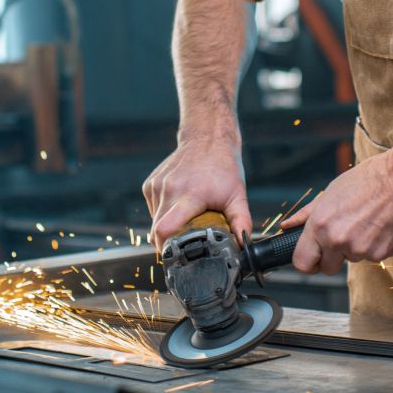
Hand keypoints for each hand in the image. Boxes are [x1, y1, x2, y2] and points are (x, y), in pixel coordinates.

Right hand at [142, 135, 250, 251]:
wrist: (207, 137)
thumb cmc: (224, 166)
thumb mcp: (237, 195)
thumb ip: (241, 222)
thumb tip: (243, 246)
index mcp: (190, 195)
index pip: (165, 229)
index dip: (167, 248)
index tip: (177, 255)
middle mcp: (170, 189)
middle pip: (158, 231)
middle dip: (168, 242)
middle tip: (185, 242)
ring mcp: (157, 186)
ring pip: (154, 221)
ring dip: (167, 226)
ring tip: (186, 215)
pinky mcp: (150, 184)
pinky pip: (153, 209)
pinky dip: (163, 213)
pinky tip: (178, 203)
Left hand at [280, 149, 392, 275]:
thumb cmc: (366, 180)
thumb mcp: (330, 193)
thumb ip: (306, 215)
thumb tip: (287, 227)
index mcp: (321, 225)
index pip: (302, 263)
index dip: (307, 262)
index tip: (313, 257)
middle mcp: (338, 240)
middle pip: (327, 268)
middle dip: (332, 257)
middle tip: (343, 234)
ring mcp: (360, 250)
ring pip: (351, 260)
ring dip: (355, 247)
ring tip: (365, 221)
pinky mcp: (381, 254)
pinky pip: (372, 257)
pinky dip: (374, 246)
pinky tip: (378, 225)